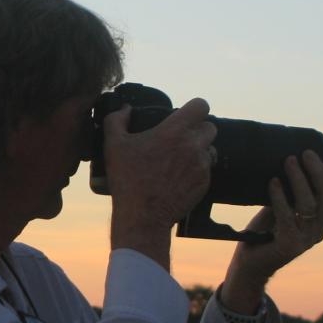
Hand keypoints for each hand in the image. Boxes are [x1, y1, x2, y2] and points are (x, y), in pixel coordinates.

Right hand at [103, 97, 216, 267]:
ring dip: (198, 151)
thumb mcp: (113, 145)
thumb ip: (116, 120)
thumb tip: (125, 110)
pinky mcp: (204, 184)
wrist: (143, 216)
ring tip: (178, 160)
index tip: (184, 115)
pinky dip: (195, 171)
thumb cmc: (127, 179)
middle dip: (197, 130)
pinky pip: (206, 170)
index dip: (193, 108)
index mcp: (174, 131)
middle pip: (209, 127)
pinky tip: (177, 178)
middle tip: (179, 140)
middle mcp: (193, 146)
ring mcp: (202, 166)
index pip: (201, 105)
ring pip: (209, 149)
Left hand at [218, 150, 322, 312]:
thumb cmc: (267, 231)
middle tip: (307, 154)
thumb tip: (292, 161)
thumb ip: (292, 192)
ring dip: (299, 179)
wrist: (250, 263)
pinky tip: (272, 182)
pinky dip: (279, 196)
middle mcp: (319, 231)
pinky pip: (287, 216)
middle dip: (320, 173)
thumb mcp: (284, 208)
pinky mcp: (289, 245)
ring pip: (310, 205)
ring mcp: (305, 239)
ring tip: (289, 161)